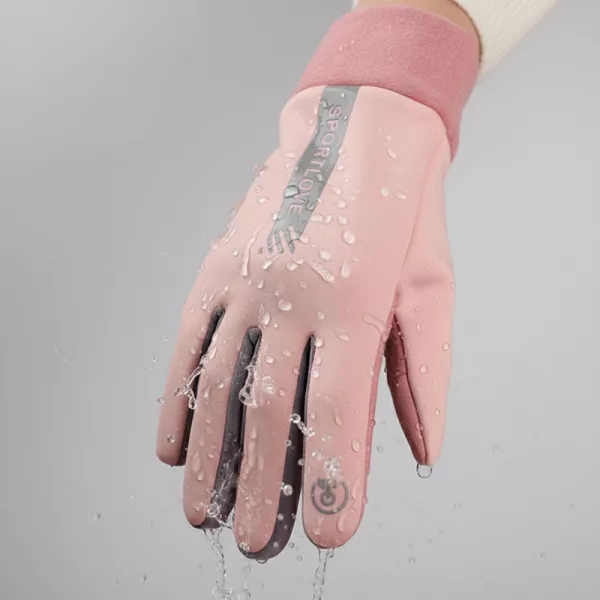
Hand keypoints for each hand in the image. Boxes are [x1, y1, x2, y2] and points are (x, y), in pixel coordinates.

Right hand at [156, 83, 455, 559]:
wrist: (358, 132)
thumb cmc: (402, 215)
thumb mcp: (430, 287)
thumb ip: (422, 372)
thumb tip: (421, 453)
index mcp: (354, 302)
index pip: (336, 408)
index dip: (329, 476)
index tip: (326, 533)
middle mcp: (293, 293)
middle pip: (270, 406)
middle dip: (262, 484)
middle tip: (255, 542)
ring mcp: (247, 278)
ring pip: (219, 381)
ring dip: (208, 454)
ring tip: (200, 509)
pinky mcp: (218, 267)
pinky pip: (190, 342)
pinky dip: (177, 397)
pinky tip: (172, 444)